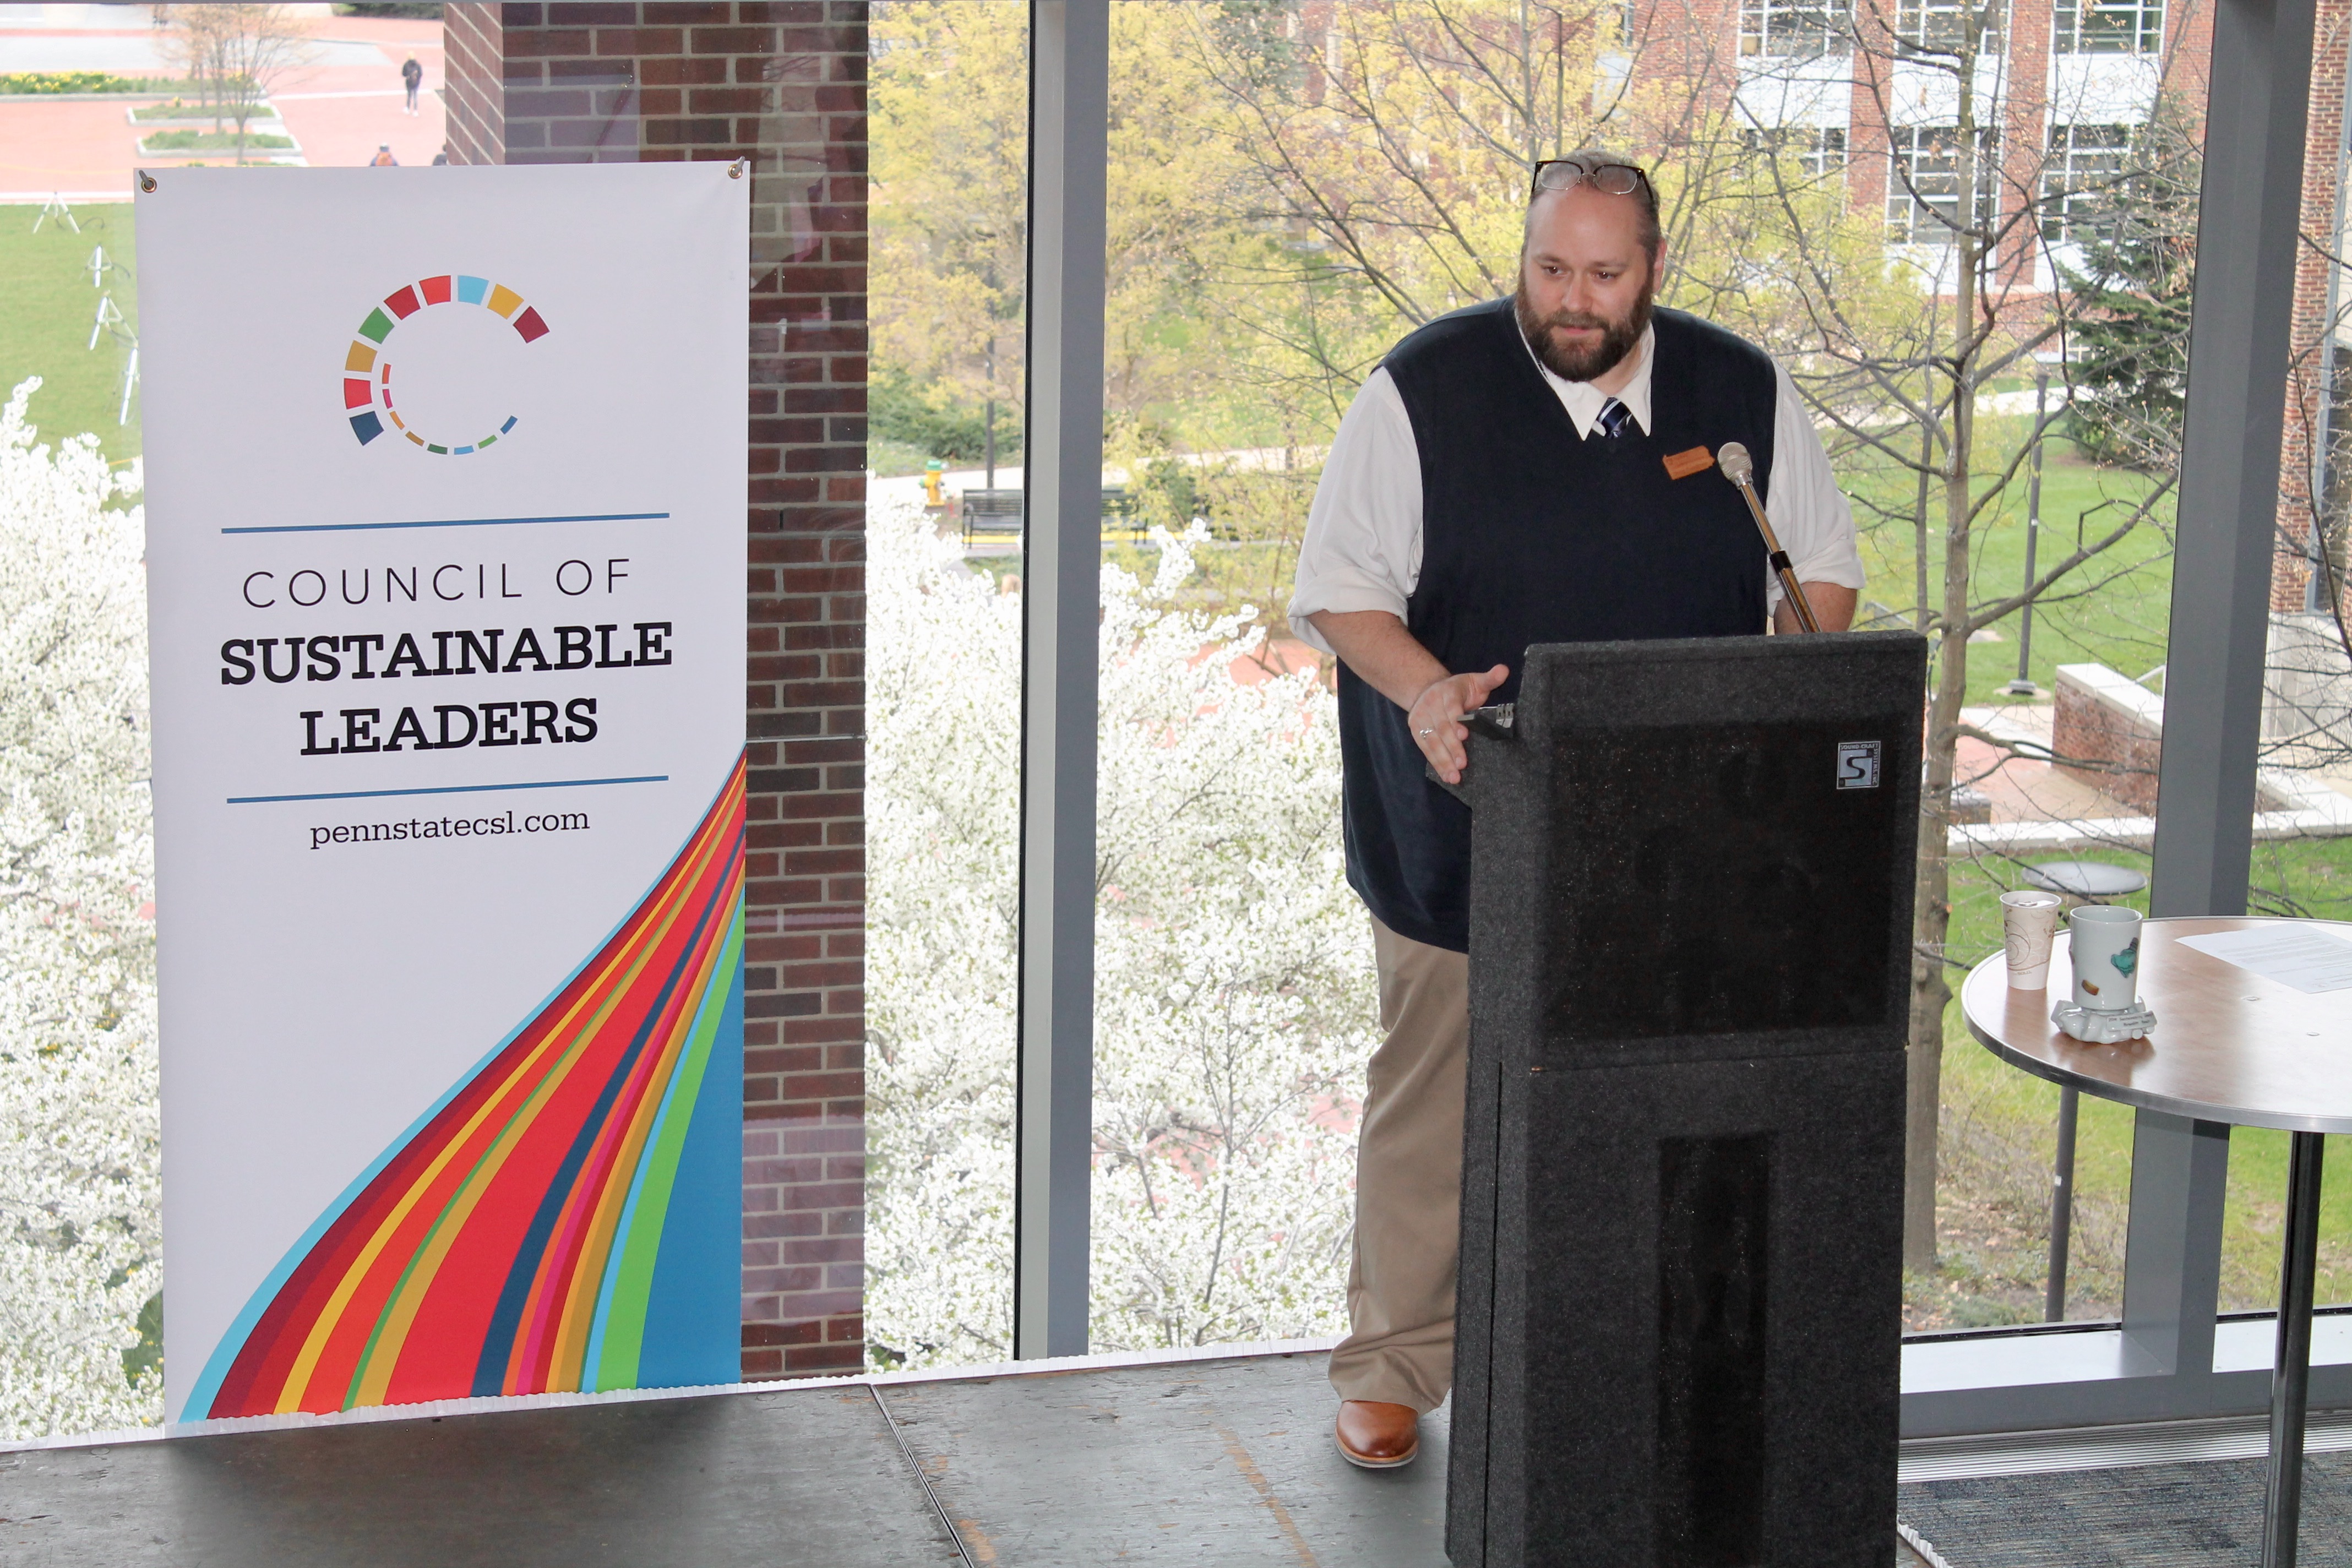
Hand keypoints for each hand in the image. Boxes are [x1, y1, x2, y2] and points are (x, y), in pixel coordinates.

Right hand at [1408, 664, 1509, 785]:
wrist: (1427, 688)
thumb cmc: (1458, 689)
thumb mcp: (1474, 681)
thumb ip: (1489, 678)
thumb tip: (1503, 670)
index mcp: (1447, 692)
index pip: (1451, 709)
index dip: (1456, 723)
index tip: (1464, 736)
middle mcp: (1430, 704)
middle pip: (1441, 728)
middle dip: (1451, 747)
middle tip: (1462, 764)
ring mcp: (1420, 718)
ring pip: (1432, 741)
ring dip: (1443, 760)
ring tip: (1454, 776)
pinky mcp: (1416, 730)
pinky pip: (1425, 749)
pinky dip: (1435, 763)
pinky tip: (1445, 776)